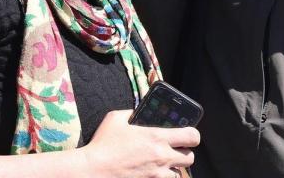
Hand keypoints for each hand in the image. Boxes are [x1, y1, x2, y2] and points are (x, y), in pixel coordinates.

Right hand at [83, 110, 199, 177]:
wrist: (92, 171)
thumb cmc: (102, 144)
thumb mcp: (116, 118)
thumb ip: (132, 112)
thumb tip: (138, 111)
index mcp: (157, 136)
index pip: (192, 136)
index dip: (192, 135)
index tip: (186, 135)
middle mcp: (162, 156)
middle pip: (190, 158)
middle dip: (184, 153)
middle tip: (174, 150)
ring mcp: (157, 174)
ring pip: (179, 173)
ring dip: (172, 168)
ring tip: (161, 164)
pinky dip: (161, 177)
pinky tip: (152, 173)